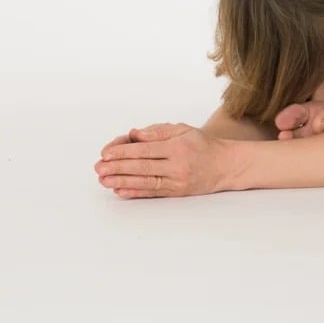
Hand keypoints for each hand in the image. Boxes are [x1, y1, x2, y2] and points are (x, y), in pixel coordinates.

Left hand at [94, 122, 240, 197]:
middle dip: (117, 168)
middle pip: (142, 167)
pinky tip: (120, 191)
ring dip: (121, 182)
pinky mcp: (175, 193)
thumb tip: (134, 135)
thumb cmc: (202, 145)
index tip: (106, 153)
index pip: (145, 149)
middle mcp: (177, 166)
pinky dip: (134, 192)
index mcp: (177, 146)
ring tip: (104, 180)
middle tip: (98, 168)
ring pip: (144, 182)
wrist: (225, 165)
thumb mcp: (183, 130)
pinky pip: (152, 193)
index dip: (124, 152)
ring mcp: (176, 181)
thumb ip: (158, 131)